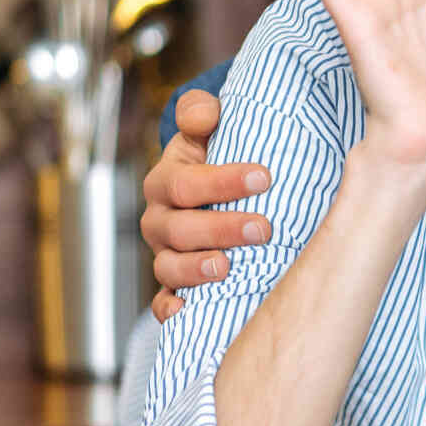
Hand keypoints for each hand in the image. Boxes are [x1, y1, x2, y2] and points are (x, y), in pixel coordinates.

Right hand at [140, 89, 275, 321]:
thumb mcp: (208, 130)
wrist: (212, 192)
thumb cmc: (216, 158)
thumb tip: (204, 114)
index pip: (186, 182)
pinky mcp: (173, 286)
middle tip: (264, 228)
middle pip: (181, 228)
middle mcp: (160, 220)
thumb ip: (202, 113)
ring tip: (227, 267)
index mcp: (167, 180)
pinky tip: (186, 312)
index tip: (265, 177)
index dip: (222, 180)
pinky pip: (162, 303)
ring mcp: (166, 255)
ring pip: (170, 267)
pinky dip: (170, 310)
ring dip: (197, 269)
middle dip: (222, 228)